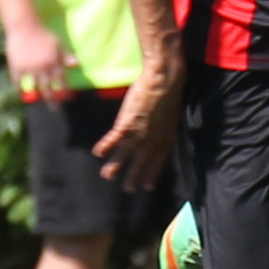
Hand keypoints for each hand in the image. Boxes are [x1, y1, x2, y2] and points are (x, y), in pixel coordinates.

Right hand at [4, 21, 74, 101]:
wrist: (24, 27)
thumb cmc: (43, 34)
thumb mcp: (57, 44)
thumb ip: (65, 56)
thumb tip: (77, 64)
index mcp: (54, 62)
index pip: (61, 81)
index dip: (64, 91)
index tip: (66, 99)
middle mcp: (43, 68)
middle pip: (48, 88)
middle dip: (52, 99)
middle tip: (54, 108)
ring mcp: (29, 68)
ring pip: (35, 86)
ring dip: (38, 95)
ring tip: (39, 101)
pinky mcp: (17, 66)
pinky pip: (18, 80)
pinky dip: (18, 87)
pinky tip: (19, 92)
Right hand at [92, 58, 183, 191]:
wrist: (164, 79)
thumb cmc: (169, 89)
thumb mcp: (170, 111)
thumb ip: (163, 122)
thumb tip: (160, 124)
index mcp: (166, 136)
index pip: (159, 160)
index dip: (153, 173)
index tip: (149, 186)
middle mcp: (153, 139)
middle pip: (143, 162)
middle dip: (135, 176)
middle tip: (129, 189)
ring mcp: (140, 132)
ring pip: (126, 153)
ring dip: (116, 166)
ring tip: (107, 176)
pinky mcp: (128, 123)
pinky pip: (115, 138)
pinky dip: (106, 146)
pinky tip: (98, 153)